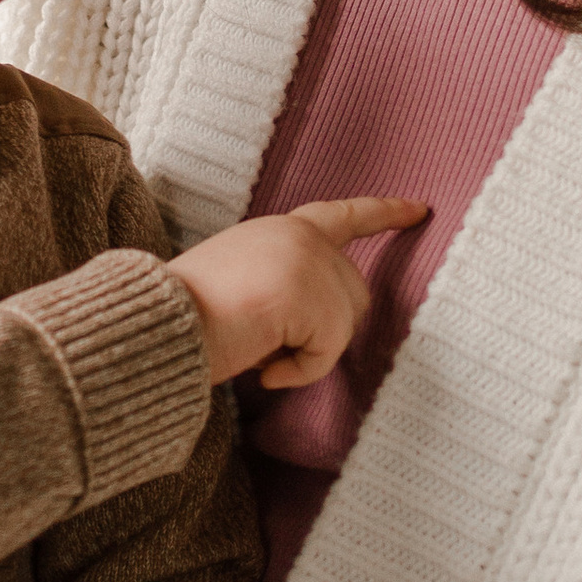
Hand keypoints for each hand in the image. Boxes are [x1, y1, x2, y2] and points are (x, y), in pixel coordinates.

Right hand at [170, 195, 424, 388]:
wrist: (162, 322)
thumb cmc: (188, 313)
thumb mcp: (246, 281)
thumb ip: (290, 282)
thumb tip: (324, 320)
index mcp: (282, 228)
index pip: (343, 215)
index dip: (383, 213)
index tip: (419, 209)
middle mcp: (302, 236)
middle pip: (354, 296)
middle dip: (325, 332)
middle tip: (268, 345)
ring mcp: (310, 262)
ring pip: (344, 326)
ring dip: (306, 352)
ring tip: (257, 349)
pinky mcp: (312, 296)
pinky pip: (327, 354)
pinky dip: (298, 372)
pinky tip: (263, 367)